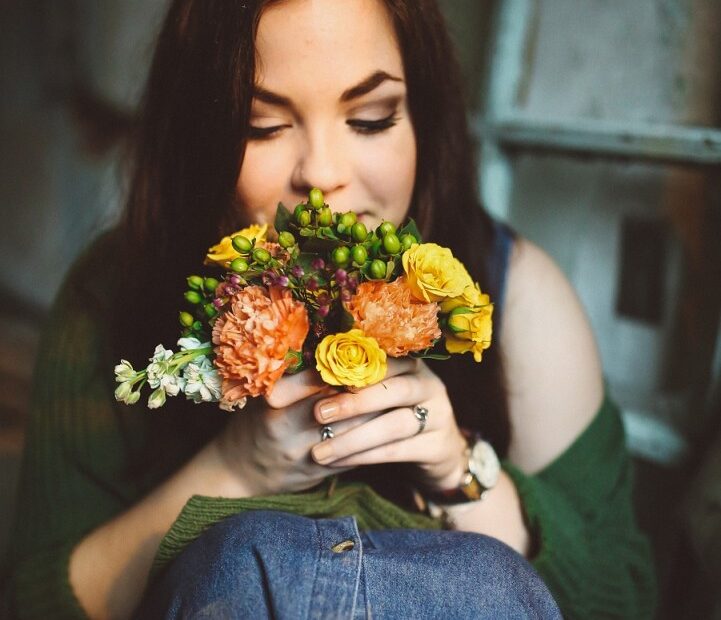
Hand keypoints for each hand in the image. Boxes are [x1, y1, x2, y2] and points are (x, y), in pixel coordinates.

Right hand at [212, 361, 421, 495]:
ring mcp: (302, 455)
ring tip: (400, 399)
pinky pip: (353, 459)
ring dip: (379, 417)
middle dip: (370, 391)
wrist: (236, 472)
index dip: (347, 368)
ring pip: (352, 433)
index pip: (318, 380)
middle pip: (341, 406)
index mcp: (273, 403)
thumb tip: (330, 349)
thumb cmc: (254, 422)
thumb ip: (290, 376)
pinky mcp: (316, 476)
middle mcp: (287, 430)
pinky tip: (390, 429)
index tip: (370, 354)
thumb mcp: (262, 394)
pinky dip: (373, 444)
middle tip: (397, 374)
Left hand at [309, 358, 467, 491]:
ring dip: (353, 437)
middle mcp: (427, 383)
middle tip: (317, 414)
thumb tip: (290, 386)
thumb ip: (347, 384)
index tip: (314, 380)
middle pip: (393, 387)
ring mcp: (439, 414)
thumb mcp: (375, 393)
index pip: (378, 358)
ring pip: (395, 424)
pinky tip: (340, 462)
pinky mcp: (439, 445)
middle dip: (352, 401)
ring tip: (320, 451)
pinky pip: (399, 450)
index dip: (344, 369)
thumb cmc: (393, 413)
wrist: (437, 450)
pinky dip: (366, 456)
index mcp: (408, 361)